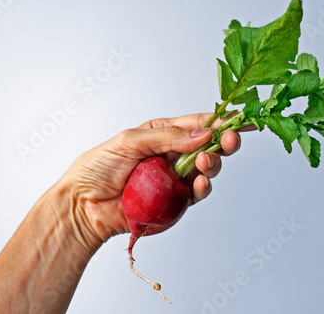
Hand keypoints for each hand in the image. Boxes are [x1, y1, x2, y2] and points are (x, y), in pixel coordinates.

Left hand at [49, 113, 241, 250]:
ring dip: (212, 164)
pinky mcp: (174, 201)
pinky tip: (200, 182)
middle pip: (208, 146)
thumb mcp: (130, 141)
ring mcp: (174, 179)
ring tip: (207, 162)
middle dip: (223, 141)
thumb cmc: (98, 168)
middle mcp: (172, 154)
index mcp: (162, 134)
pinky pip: (195, 193)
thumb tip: (202, 132)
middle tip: (230, 140)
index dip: (220, 121)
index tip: (240, 119)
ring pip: (205, 169)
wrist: (82, 205)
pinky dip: (202, 187)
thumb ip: (168, 137)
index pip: (197, 124)